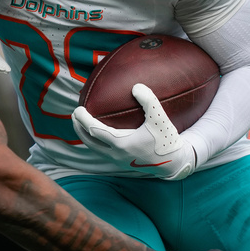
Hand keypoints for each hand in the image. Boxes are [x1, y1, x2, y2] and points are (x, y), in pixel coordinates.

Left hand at [72, 83, 195, 179]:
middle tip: (74, 115)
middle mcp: (116, 154)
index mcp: (120, 144)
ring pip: (95, 149)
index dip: (83, 119)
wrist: (175, 164)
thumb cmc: (167, 140)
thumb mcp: (160, 119)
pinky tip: (101, 134)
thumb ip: (149, 101)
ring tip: (82, 125)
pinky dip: (97, 142)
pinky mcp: (123, 163)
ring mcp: (118, 160)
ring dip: (86, 136)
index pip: (94, 130)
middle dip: (79, 128)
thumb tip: (136, 86)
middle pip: (89, 141)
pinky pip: (104, 152)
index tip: (77, 109)